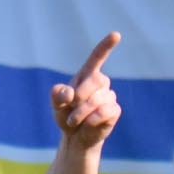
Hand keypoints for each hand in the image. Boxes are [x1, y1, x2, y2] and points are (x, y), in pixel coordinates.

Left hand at [50, 31, 121, 148]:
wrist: (75, 138)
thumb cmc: (66, 116)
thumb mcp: (56, 106)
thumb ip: (58, 96)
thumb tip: (69, 92)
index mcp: (86, 76)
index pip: (98, 57)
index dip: (106, 46)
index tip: (116, 35)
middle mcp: (100, 83)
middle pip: (96, 79)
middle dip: (80, 96)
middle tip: (70, 110)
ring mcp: (109, 96)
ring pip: (98, 99)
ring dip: (81, 112)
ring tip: (74, 121)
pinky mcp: (114, 111)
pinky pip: (105, 111)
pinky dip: (92, 119)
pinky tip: (87, 124)